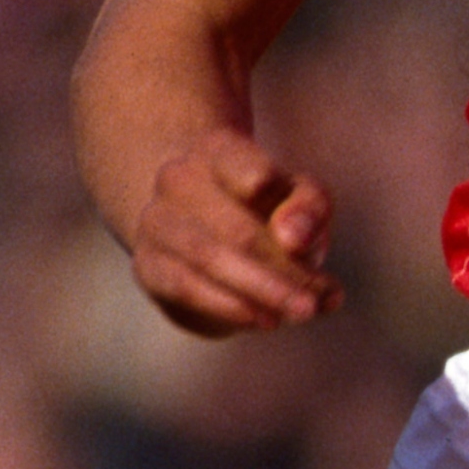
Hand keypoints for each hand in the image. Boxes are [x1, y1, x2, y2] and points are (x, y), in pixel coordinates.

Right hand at [125, 126, 340, 336]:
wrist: (202, 220)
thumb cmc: (266, 205)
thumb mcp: (300, 195)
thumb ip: (309, 206)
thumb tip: (294, 239)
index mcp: (217, 149)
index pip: (240, 163)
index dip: (264, 186)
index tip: (297, 233)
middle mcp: (178, 179)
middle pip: (238, 229)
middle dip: (286, 272)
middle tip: (320, 300)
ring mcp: (157, 221)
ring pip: (209, 260)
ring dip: (261, 292)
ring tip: (303, 311)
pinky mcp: (148, 264)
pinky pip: (186, 288)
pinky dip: (229, 307)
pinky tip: (265, 319)